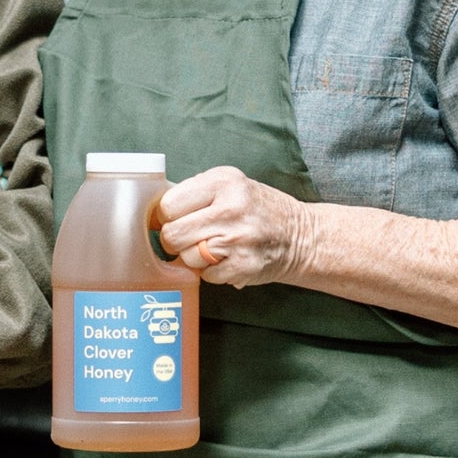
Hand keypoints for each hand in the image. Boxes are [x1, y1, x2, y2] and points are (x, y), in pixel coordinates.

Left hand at [153, 165, 308, 287]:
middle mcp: (231, 209)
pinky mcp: (244, 266)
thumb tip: (156, 213)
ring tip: (213, 247)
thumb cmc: (257, 208)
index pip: (169, 204)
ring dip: (194, 257)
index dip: (166, 216)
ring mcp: (238, 239)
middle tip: (188, 237)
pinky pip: (206, 275)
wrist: (301, 235)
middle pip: (173, 234)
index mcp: (223, 182)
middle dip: (175, 240)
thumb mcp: (230, 184)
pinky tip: (227, 259)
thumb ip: (195, 192)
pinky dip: (212, 271)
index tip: (172, 219)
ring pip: (187, 257)